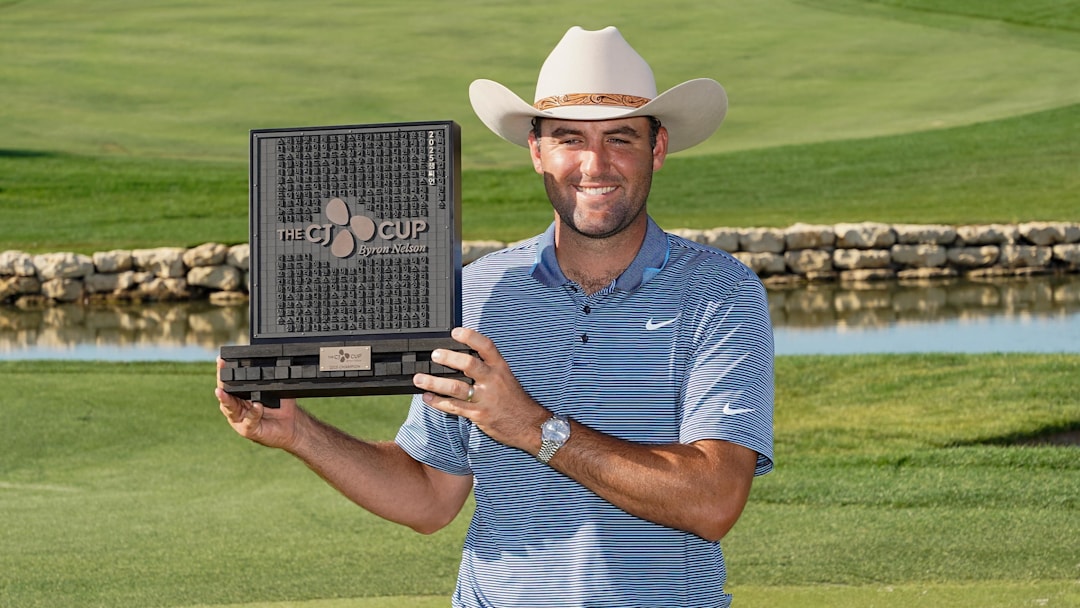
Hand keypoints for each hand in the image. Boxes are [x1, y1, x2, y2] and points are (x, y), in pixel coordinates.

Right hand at [215, 357, 301, 449]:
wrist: (292, 424)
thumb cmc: (281, 406)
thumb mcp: (274, 388)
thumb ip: (267, 378)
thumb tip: (268, 363)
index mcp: (240, 396)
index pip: (229, 382)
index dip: (224, 371)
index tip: (220, 360)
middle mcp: (237, 407)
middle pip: (225, 394)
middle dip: (221, 382)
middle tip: (220, 372)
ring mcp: (241, 419)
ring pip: (230, 409)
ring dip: (226, 399)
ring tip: (221, 392)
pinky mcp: (249, 430)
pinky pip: (249, 421)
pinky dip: (253, 412)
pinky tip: (257, 406)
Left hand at [412, 327, 547, 452]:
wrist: (529, 426)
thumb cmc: (515, 401)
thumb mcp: (507, 378)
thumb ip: (489, 369)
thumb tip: (463, 360)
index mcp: (501, 368)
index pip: (486, 346)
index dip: (470, 337)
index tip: (455, 332)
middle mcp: (493, 381)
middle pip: (469, 365)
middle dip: (449, 358)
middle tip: (434, 355)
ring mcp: (485, 399)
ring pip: (455, 388)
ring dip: (434, 382)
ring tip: (419, 378)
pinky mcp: (478, 415)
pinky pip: (453, 407)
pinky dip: (438, 402)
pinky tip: (427, 397)